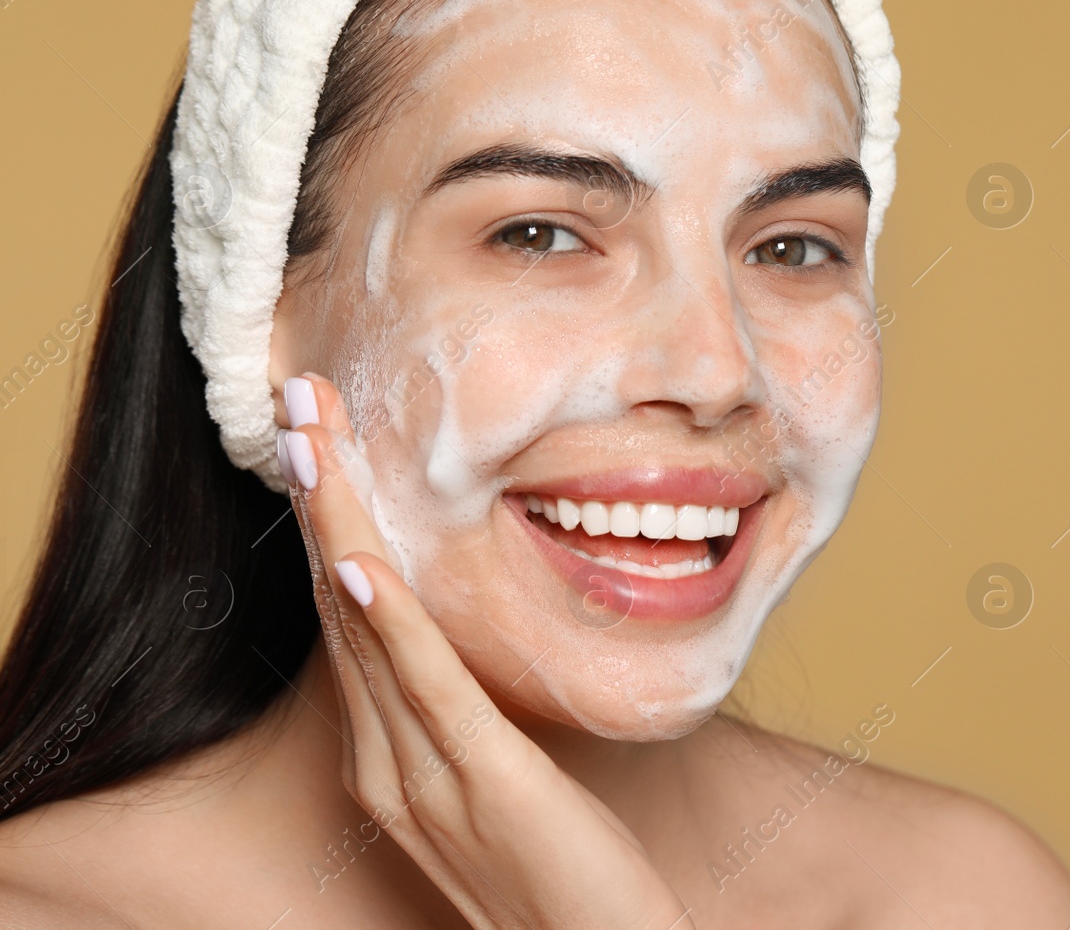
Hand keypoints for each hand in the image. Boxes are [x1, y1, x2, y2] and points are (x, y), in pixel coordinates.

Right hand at [279, 373, 692, 929]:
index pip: (352, 617)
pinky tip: (362, 566)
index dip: (332, 522)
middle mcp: (390, 762)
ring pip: (368, 630)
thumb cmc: (561, 878)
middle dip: (323, 498)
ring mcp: (428, 776)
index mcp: (392, 756)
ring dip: (340, 528)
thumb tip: (464, 651)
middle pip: (343, 604)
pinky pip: (429, 690)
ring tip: (314, 441)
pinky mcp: (487, 783)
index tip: (324, 438)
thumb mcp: (499, 784)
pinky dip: (391, 624)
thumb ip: (466, 723)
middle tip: (301, 399)